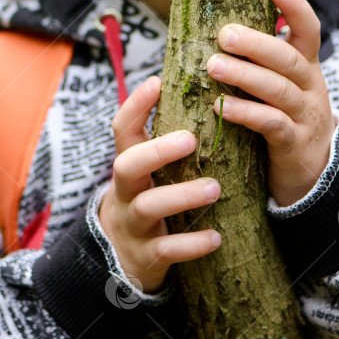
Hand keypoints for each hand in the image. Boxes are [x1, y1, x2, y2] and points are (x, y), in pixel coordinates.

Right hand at [99, 76, 222, 293]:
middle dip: (157, 151)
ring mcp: (134, 224)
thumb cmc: (148, 200)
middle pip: (128, 165)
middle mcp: (126, 192)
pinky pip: (167, 249)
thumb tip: (208, 95)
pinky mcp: (147, 255)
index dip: (135, 105)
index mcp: (129, 166)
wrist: (122, 257)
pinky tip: (216, 238)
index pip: (122, 130)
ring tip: (215, 189)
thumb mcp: (149, 173)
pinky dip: (192, 244)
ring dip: (182, 195)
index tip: (157, 81)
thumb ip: (166, 143)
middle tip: (190, 139)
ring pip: (149, 206)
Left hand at [206, 0, 335, 207]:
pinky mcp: (294, 145)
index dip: (296, 8)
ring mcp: (306, 117)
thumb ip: (265, 65)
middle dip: (257, 44)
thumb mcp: (283, 90)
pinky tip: (222, 107)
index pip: (309, 31)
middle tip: (224, 34)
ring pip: (278, 90)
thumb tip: (226, 32)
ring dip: (244, 76)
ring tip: (214, 66)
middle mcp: (310, 88)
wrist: (311, 176)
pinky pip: (271, 124)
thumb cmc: (287, 124)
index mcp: (307, 69)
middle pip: (288, 59)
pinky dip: (246, 114)